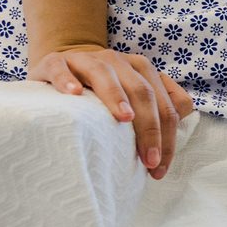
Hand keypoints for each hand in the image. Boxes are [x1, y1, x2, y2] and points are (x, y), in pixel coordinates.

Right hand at [28, 43, 195, 178]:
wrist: (59, 71)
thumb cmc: (100, 98)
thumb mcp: (131, 104)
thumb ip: (156, 114)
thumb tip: (172, 141)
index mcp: (142, 70)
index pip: (166, 102)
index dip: (167, 136)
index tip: (159, 167)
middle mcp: (117, 61)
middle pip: (142, 91)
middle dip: (150, 128)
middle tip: (149, 161)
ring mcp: (85, 59)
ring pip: (106, 74)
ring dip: (117, 97)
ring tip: (125, 119)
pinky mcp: (55, 62)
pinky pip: (61, 68)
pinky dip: (67, 79)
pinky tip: (74, 94)